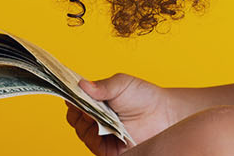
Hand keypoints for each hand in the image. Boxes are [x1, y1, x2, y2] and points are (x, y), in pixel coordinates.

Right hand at [63, 73, 187, 155]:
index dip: (70, 96)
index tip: (70, 91)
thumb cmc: (143, 96)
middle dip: (79, 109)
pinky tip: (103, 127)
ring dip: (88, 122)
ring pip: (81, 131)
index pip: (73, 101)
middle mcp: (95, 119)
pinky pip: (92, 145)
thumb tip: (81, 84)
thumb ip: (101, 86)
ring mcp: (100, 134)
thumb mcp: (121, 84)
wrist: (163, 114)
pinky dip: (95, 136)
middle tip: (88, 103)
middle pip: (74, 117)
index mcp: (94, 102)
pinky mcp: (107, 149)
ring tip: (100, 115)